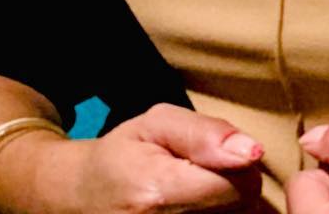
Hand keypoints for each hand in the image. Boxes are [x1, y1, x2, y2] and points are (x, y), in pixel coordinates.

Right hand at [8, 102, 262, 213]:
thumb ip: (205, 133)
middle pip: (240, 208)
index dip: (241, 166)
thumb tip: (251, 151)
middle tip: (205, 173)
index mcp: (158, 193)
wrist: (76, 200)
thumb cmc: (121, 155)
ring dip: (225, 205)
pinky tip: (198, 208)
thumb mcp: (157, 124)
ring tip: (198, 192)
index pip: (240, 185)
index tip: (220, 155)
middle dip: (235, 185)